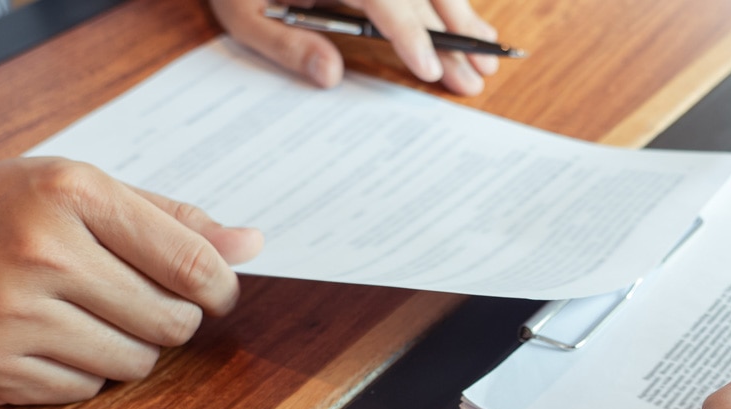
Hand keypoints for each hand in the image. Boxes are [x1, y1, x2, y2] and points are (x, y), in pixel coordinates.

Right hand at [0, 158, 263, 404]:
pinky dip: (81, 370)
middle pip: (170, 322)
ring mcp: (10, 316)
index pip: (192, 264)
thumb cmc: (0, 210)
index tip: (216, 293)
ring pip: (133, 363)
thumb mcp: (79, 189)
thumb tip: (252, 245)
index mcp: (72, 195)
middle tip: (142, 303)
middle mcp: (40, 253)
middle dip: (172, 319)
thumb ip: (169, 220)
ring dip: (129, 347)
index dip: (220, 288)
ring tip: (89, 316)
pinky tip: (49, 337)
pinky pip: (83, 389)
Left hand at [211, 0, 498, 95]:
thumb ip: (284, 43)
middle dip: (451, 37)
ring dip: (462, 18)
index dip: (409, 33)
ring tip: (487, 55)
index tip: (429, 68)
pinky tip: (469, 25)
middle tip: (474, 78)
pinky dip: (449, 2)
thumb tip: (329, 76)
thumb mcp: (242, 14)